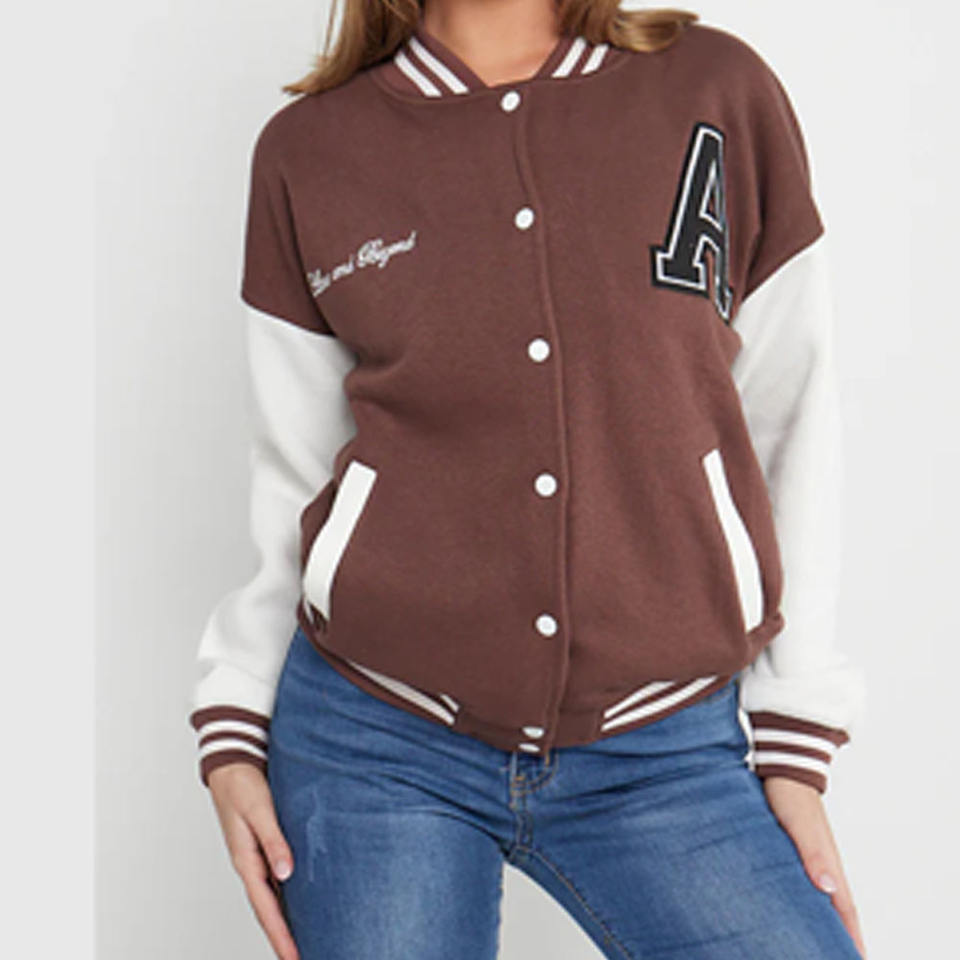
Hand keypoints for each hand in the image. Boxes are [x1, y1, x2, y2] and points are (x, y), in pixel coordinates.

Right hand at [208, 762, 298, 959]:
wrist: (232, 764)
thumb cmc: (243, 784)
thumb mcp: (260, 810)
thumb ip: (274, 840)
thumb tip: (286, 873)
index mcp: (246, 861)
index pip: (266, 909)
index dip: (280, 935)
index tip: (294, 957)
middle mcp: (251, 864)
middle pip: (269, 911)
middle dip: (283, 937)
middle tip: (303, 957)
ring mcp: (256, 857)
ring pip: (273, 897)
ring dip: (286, 920)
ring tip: (305, 939)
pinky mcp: (264, 845)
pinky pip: (276, 879)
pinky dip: (287, 896)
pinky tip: (302, 902)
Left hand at [762, 776, 866, 958]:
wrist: (782, 769)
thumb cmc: (790, 796)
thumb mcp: (799, 825)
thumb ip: (814, 854)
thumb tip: (829, 888)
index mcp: (829, 863)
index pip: (846, 909)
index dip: (852, 936)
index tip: (859, 959)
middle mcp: (824, 864)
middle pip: (839, 908)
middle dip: (843, 936)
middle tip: (837, 958)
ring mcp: (812, 857)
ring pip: (823, 897)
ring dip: (827, 921)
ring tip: (821, 943)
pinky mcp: (797, 849)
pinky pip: (808, 883)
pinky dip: (810, 901)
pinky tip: (797, 908)